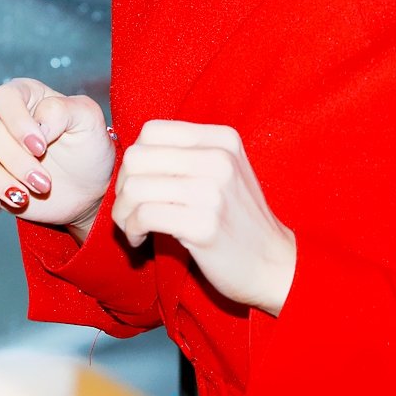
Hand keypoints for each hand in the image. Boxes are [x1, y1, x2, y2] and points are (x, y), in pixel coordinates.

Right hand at [0, 77, 115, 228]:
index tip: (41, 147)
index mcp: (27, 96)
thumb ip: (65, 109)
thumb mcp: (88, 121)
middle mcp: (3, 118)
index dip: (18, 122)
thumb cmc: (88, 148)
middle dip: (16, 161)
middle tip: (43, 182)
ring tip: (24, 197)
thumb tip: (38, 123)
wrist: (88, 189)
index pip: (5, 97)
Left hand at [112, 120, 296, 316]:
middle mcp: (218, 158)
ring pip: (135, 187)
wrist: (273, 264)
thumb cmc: (238, 219)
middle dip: (122, 186)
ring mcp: (211, 191)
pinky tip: (141, 239)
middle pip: (137, 157)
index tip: (138, 183)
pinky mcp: (202, 226)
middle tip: (129, 210)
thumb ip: (188, 155)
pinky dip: (132, 229)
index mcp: (222, 138)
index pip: (152, 130)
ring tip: (133, 227)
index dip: (135, 159)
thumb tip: (133, 157)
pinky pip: (144, 216)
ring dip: (123, 213)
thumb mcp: (225, 171)